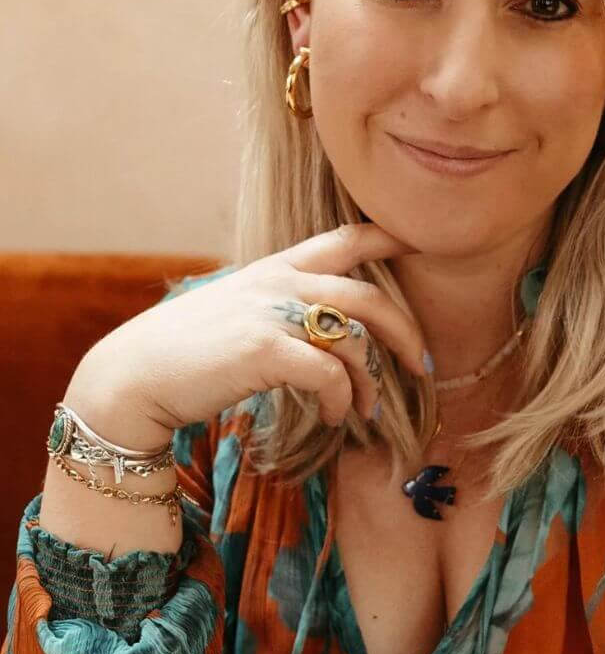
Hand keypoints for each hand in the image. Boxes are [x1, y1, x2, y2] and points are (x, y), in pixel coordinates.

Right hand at [67, 222, 429, 435]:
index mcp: (277, 267)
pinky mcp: (264, 348)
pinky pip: (329, 373)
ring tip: (367, 411)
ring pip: (355, 339)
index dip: (388, 235)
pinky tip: (332, 417)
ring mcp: (272, 312)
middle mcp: (280, 281)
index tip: (421, 242)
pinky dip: (340, 400)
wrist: (133, 376)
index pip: (345, 238)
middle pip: (369, 295)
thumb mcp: (240, 308)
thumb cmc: (188, 350)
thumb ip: (282, 304)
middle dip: (406, 332)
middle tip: (422, 366)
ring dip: (371, 381)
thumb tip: (325, 323)